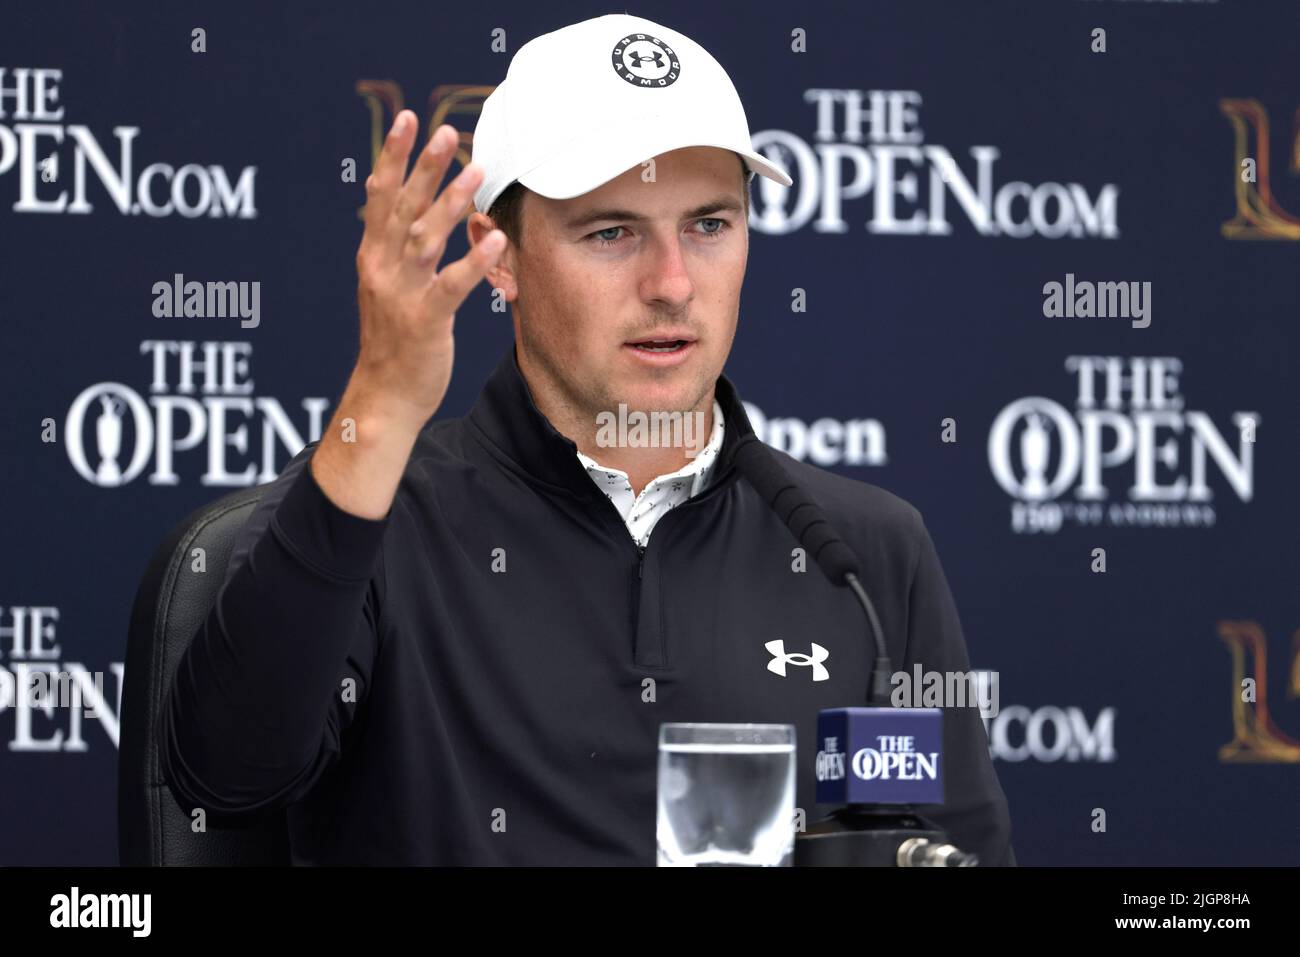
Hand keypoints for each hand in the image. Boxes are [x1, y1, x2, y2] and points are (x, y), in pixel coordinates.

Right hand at [352, 109, 505, 426]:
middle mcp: (382, 269)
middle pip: (402, 207)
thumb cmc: (394, 342)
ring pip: (424, 238)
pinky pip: (451, 286)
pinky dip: (473, 262)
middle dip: (423, 167)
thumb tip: (413, 213)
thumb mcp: (388, 288)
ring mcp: (401, 294)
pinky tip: (496, 240)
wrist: (384, 396)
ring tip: (475, 170)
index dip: (394, 157)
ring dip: (450, 202)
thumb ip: (399, 250)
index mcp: (373, 257)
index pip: (381, 197)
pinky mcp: (425, 322)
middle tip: (444, 131)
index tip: (408, 120)